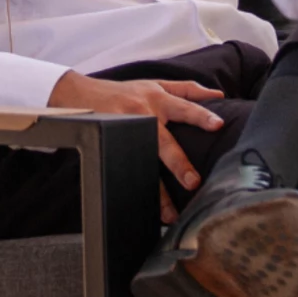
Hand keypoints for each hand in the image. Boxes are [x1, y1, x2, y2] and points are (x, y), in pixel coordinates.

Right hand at [48, 71, 224, 221]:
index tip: (217, 125)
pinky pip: (126, 168)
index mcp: (158, 99)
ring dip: (158, 191)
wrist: (78, 92)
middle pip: (162, 141)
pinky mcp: (110, 143)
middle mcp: (143, 114)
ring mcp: (125, 130)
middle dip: (178, 163)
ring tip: (170, 213)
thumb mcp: (154, 83)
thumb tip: (219, 96)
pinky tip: (144, 206)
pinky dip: (136, 187)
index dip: (200, 115)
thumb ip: (187, 89)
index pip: (184, 107)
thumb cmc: (123, 91)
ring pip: (144, 162)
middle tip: (193, 182)